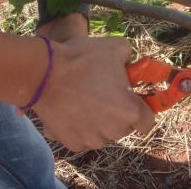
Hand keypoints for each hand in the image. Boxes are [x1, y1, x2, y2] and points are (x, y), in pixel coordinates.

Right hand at [33, 37, 154, 151]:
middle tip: (104, 92)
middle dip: (118, 112)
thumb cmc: (82, 60)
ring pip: (103, 133)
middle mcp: (113, 131)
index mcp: (129, 111)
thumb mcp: (116, 46)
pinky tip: (71, 108)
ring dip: (99, 121)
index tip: (133, 101)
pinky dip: (79, 126)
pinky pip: (83, 136)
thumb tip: (131, 64)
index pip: (147, 122)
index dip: (142, 110)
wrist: (43, 73)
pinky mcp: (72, 143)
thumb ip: (131, 57)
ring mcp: (91, 140)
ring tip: (84, 98)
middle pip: (123, 126)